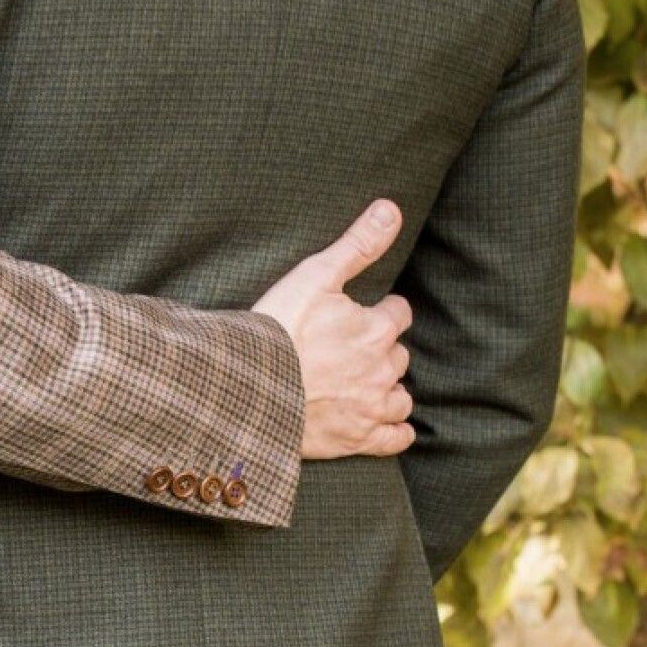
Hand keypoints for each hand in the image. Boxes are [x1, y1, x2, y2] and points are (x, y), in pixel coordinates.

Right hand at [253, 200, 416, 458]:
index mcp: (376, 329)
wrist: (247, 387)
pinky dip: (395, 431)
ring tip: (367, 384)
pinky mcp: (356, 439)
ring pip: (400, 396)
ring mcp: (370, 407)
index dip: (380, 311)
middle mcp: (381, 369)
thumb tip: (392, 208)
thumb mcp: (314, 276)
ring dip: (388, 388)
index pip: (398, 313)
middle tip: (353, 349)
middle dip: (381, 350)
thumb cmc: (277, 329)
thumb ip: (358, 244)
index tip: (362, 314)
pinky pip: (394, 438)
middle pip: (398, 355)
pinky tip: (388, 426)